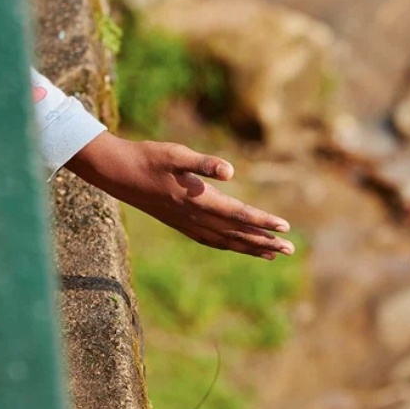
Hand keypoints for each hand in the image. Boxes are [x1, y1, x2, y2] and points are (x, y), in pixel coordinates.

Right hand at [65, 132, 294, 259]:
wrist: (118, 173)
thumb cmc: (149, 158)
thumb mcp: (177, 154)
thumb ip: (204, 163)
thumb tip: (230, 171)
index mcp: (199, 200)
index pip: (239, 214)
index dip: (263, 222)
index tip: (285, 228)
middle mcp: (196, 217)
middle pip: (237, 234)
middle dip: (265, 242)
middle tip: (291, 249)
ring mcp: (188, 224)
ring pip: (226, 241)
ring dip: (250, 248)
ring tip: (273, 254)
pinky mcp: (181, 224)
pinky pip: (211, 240)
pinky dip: (229, 245)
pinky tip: (238, 247)